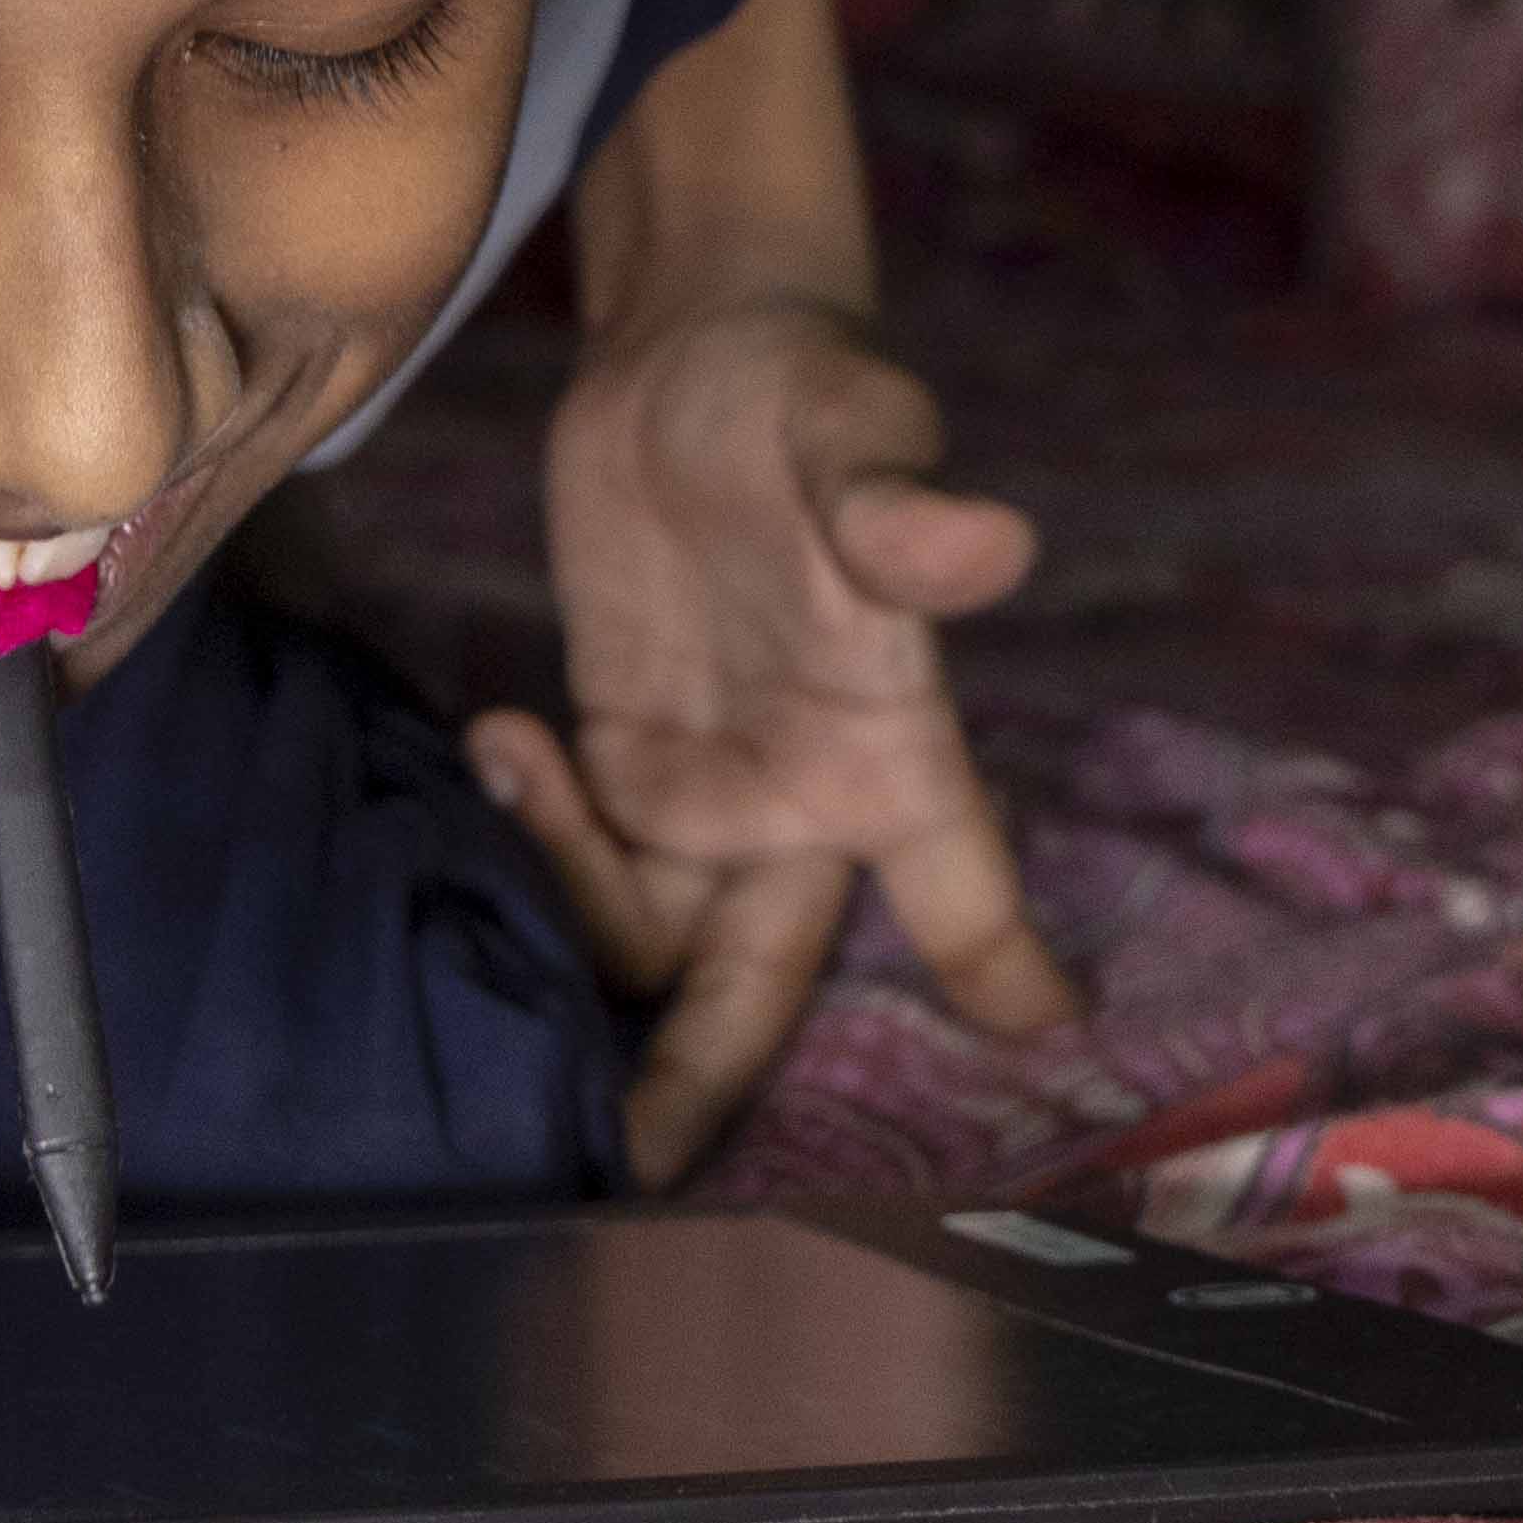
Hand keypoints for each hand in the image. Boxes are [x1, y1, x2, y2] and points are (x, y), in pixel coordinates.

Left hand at [466, 296, 1069, 1183]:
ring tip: (527, 762)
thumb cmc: (807, 389)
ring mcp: (703, 786)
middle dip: (704, 1082)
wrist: (694, 349)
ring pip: (646, 937)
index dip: (994, 982)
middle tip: (638, 1173)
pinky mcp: (616, 749)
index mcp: (889, 749)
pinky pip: (575, 857)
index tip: (1022, 1072)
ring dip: (573, 908)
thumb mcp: (854, 428)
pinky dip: (526, 830)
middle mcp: (801, 798)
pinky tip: (500, 733)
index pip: (963, 897)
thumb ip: (899, 505)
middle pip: (761, 981)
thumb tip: (983, 545)